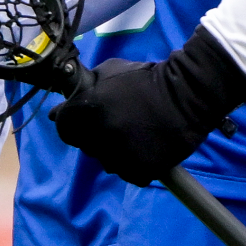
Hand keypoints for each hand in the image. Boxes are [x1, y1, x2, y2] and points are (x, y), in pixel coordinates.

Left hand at [49, 26, 245, 186]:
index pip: (64, 128)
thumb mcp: (109, 72)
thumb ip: (82, 89)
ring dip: (114, 151)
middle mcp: (102, 135)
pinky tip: (145, 146)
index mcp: (90, 109)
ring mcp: (121, 155)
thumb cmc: (146, 79)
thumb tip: (57, 112)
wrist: (188, 95)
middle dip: (94, 135)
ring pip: (106, 162)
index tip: (84, 118)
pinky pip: (127, 173)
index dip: (72, 122)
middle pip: (85, 145)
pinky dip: (134, 163)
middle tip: (116, 122)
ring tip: (133, 134)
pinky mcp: (141, 171)